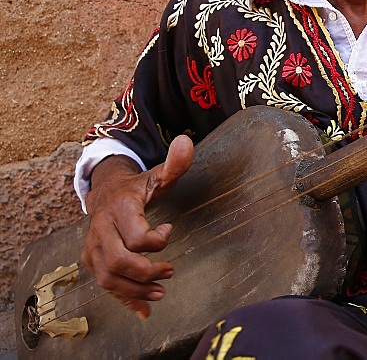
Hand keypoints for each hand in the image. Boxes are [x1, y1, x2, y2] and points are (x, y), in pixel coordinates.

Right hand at [80, 136, 193, 318]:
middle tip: (169, 272)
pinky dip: (123, 300)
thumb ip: (175, 163)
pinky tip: (142, 311)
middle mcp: (101, 230)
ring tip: (160, 293)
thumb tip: (187, 142)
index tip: (168, 231)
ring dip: (135, 291)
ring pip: (108, 279)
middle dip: (147, 273)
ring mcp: (93, 247)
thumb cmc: (138, 187)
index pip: (136, 237)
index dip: (156, 241)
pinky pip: (104, 285)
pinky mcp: (92, 260)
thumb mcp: (157, 175)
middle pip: (119, 263)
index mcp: (120, 210)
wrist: (105, 192)